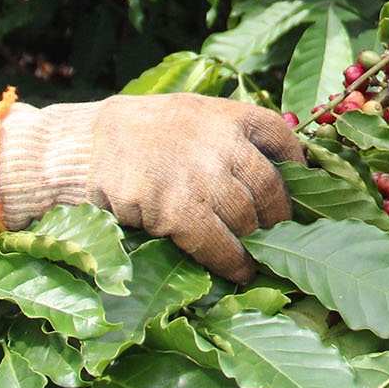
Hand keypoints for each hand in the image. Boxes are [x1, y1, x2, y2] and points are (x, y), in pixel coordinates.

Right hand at [0, 94, 304, 281]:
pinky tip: (240, 273)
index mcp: (225, 114)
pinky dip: (234, 263)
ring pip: (247, 219)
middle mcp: (219, 142)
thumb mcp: (189, 115)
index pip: (280, 137)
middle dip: (280, 216)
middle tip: (283, 236)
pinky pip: (217, 244)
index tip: (305, 189)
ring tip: (263, 259)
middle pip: (270, 186)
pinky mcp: (175, 209)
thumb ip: (228, 135)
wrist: (83, 148)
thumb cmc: (138, 135)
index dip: (298, 166)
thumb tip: (277, 170)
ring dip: (259, 244)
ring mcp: (198, 176)